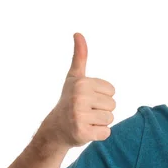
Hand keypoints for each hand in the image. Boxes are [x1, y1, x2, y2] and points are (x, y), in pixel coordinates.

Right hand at [43, 33, 116, 148]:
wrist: (55, 129)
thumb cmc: (69, 100)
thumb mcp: (74, 77)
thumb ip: (80, 56)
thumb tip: (78, 33)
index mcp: (82, 83)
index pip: (112, 91)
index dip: (102, 97)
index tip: (86, 99)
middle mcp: (79, 98)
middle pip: (112, 105)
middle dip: (101, 111)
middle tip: (85, 112)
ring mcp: (79, 116)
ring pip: (110, 119)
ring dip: (100, 123)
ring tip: (84, 120)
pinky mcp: (82, 132)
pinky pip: (106, 133)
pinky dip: (98, 134)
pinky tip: (85, 131)